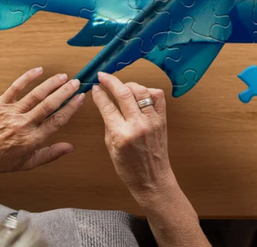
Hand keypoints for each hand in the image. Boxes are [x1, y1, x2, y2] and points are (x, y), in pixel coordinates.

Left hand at [0, 68, 83, 176]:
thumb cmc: (0, 160)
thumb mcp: (27, 163)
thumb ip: (50, 154)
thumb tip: (70, 148)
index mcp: (32, 139)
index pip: (57, 120)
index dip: (71, 108)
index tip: (80, 98)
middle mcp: (24, 124)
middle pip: (49, 104)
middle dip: (65, 92)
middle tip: (76, 83)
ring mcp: (12, 113)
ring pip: (36, 95)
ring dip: (51, 84)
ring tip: (63, 77)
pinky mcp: (1, 104)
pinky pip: (16, 88)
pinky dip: (27, 78)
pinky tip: (38, 71)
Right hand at [92, 72, 175, 201]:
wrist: (153, 179)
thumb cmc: (129, 168)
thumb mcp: (110, 146)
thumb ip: (108, 122)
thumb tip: (104, 101)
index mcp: (121, 136)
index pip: (107, 106)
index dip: (99, 94)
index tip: (94, 87)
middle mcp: (138, 126)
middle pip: (123, 93)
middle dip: (111, 81)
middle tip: (103, 76)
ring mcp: (152, 121)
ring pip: (140, 90)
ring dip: (128, 85)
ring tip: (121, 87)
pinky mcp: (162, 119)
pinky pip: (156, 96)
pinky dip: (147, 90)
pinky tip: (139, 94)